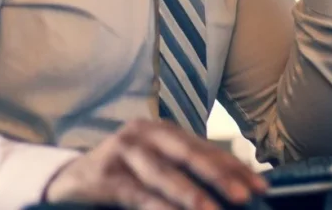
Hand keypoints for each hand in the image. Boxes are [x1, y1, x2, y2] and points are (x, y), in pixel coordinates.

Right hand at [42, 119, 267, 209]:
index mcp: (160, 130)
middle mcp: (142, 134)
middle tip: (244, 195)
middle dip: (217, 174)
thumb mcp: (155, 169)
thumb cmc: (123, 176)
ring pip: (161, 172)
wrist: (69, 182)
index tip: (262, 187)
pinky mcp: (104, 176)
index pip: (204, 147)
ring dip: (188, 193)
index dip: (233, 167)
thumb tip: (235, 192)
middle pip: (185, 152)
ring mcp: (121, 152)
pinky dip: (157, 207)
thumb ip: (186, 175)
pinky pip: (135, 193)